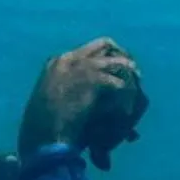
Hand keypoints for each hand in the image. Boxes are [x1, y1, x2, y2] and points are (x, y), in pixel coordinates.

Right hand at [18, 38, 147, 168]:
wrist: (43, 135)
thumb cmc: (45, 126)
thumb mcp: (54, 102)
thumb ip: (72, 92)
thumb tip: (91, 96)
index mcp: (58, 62)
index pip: (88, 49)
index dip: (105, 58)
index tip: (116, 68)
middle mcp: (69, 58)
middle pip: (105, 44)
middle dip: (121, 56)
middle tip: (132, 71)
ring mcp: (81, 67)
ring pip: (117, 62)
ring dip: (129, 74)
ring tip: (136, 87)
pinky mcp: (93, 80)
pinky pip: (120, 83)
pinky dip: (127, 97)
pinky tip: (128, 110)